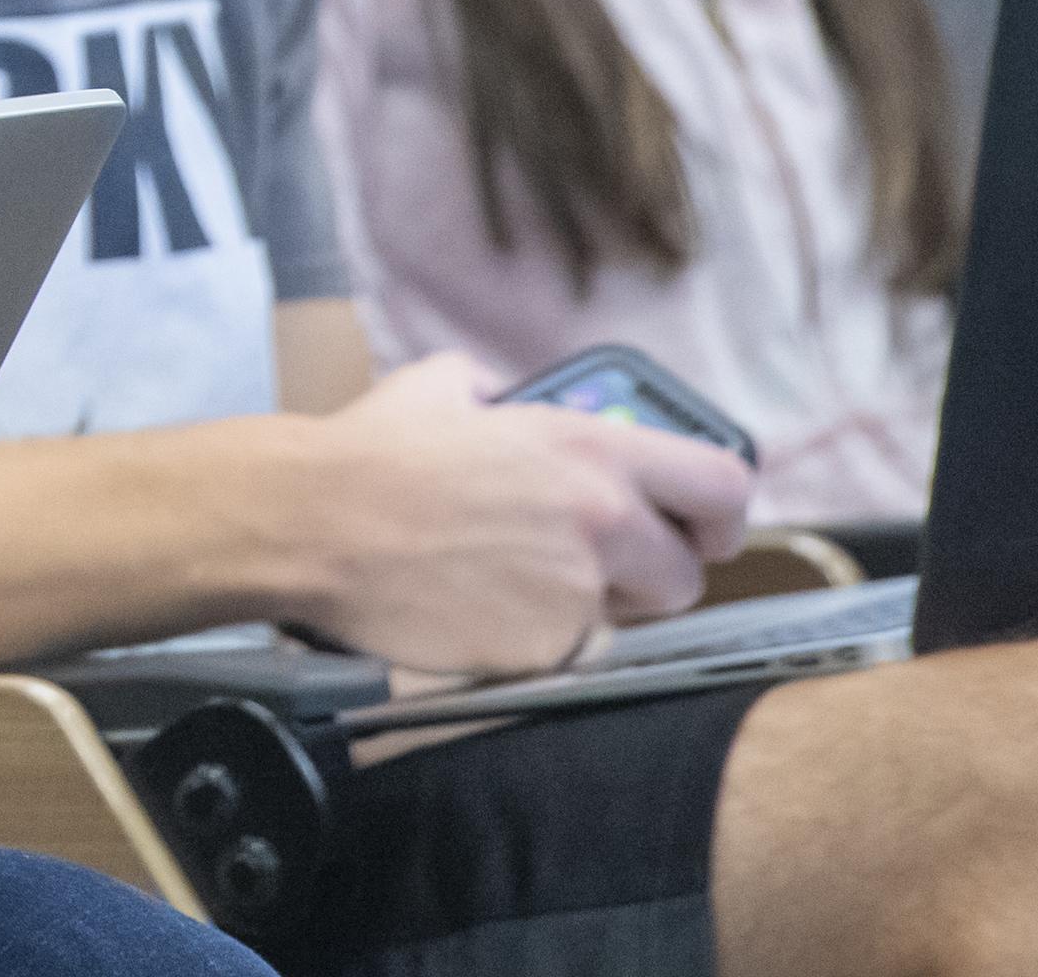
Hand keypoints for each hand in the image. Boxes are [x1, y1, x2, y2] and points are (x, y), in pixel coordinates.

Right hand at [296, 355, 753, 676]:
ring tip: (513, 580)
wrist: (312, 523)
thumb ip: (494, 390)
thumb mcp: (443, 385)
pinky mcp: (537, 650)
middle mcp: (600, 524)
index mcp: (591, 451)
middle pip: (685, 576)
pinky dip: (530, 638)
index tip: (702, 526)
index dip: (720, 514)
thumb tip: (500, 398)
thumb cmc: (370, 453)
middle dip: (647, 575)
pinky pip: (561, 653)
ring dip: (586, 607)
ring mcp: (572, 594)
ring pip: (621, 621)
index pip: (724, 488)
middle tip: (597, 564)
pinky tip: (475, 606)